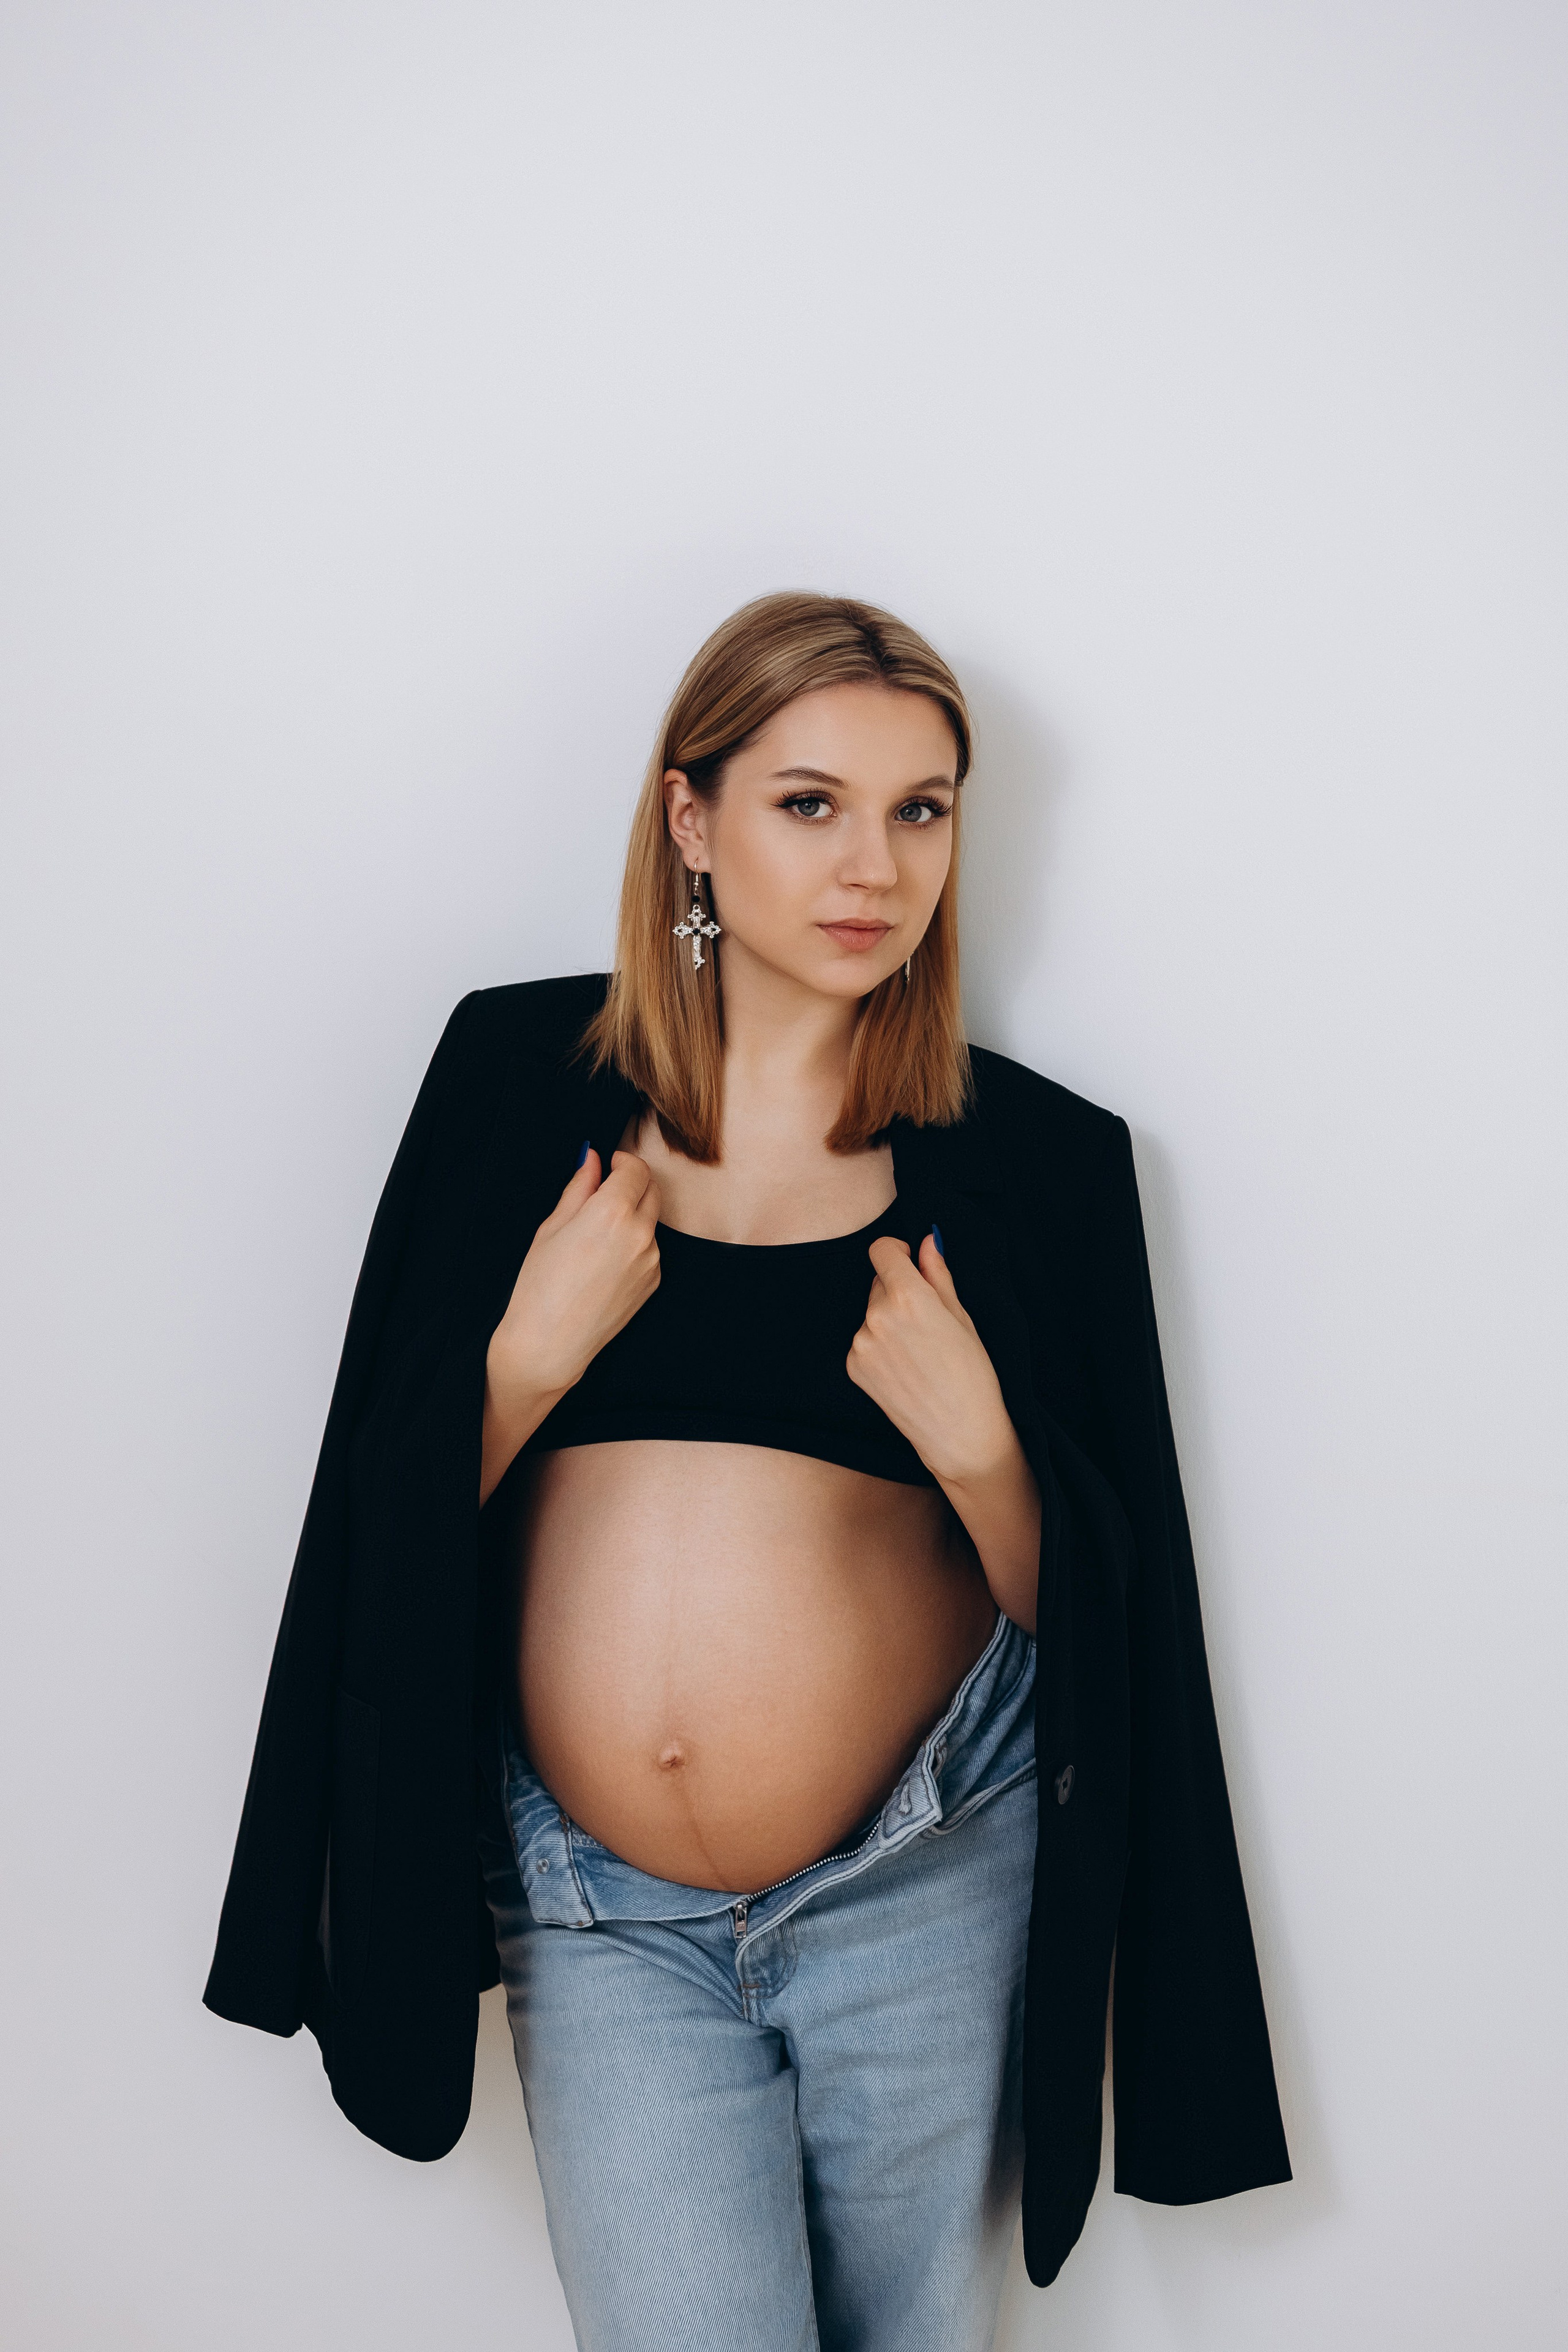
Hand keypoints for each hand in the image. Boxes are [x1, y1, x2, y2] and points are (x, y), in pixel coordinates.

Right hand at [481, 1148, 660, 1499]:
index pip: (635, 1168)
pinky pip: (649, 1249)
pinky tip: (603, 1262)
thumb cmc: (540, 1285)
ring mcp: (651, 1259)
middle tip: (604, 1191)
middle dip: (632, 1183)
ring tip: (596, 1236)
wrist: (549, 1344)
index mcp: (612, 1211)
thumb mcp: (551, 1227)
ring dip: (633, 1215)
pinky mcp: (653, 1281)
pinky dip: (634, 1244)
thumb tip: (592, 1159)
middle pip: (651, 1189)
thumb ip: (579, 1188)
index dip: (622, 1162)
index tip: (608, 1166)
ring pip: (650, 1221)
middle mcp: (640, 1233)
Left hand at [848, 1233, 1040, 1630]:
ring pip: (870, 1312)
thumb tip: (927, 1241)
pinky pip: (864, 1340)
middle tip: (929, 1321)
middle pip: (878, 1282)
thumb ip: (938, 1275)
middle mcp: (876, 1317)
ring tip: (920, 1351)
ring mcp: (861, 1344)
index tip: (910, 1263)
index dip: (897, 1252)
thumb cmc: (973, 1376)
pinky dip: (880, 1345)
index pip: (881, 1250)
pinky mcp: (854, 1367)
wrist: (961, 1435)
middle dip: (898, 1290)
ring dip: (889, 1320)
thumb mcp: (963, 1318)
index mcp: (908, 1297)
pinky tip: (906, 1368)